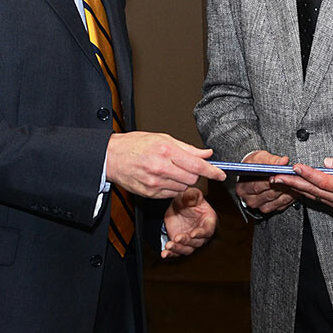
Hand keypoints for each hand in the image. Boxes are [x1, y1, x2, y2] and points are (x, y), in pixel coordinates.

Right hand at [106, 132, 225, 198]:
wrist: (111, 157)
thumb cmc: (135, 145)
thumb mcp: (163, 139)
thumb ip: (188, 148)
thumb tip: (206, 153)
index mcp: (165, 151)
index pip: (196, 164)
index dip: (212, 171)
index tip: (221, 174)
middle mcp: (161, 168)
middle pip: (192, 178)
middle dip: (195, 173)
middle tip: (188, 166)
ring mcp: (155, 183)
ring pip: (183, 187)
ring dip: (184, 180)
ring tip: (172, 169)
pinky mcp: (150, 193)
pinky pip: (171, 193)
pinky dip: (173, 187)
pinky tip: (165, 177)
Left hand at [161, 187, 217, 258]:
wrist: (177, 205)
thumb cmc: (188, 199)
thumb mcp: (190, 194)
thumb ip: (192, 195)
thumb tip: (191, 199)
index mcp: (208, 221)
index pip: (208, 231)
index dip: (201, 233)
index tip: (192, 234)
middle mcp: (201, 233)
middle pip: (197, 242)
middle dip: (187, 241)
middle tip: (177, 238)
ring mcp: (190, 240)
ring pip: (187, 249)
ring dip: (178, 249)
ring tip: (169, 246)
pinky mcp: (180, 244)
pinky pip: (177, 252)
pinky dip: (171, 254)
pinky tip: (164, 253)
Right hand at [234, 150, 296, 214]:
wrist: (254, 173)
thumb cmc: (255, 165)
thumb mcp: (259, 158)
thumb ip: (271, 160)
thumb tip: (283, 161)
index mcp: (243, 187)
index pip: (258, 185)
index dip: (271, 180)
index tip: (282, 173)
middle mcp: (250, 199)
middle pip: (270, 193)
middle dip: (284, 184)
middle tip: (294, 176)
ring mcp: (260, 206)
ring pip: (278, 199)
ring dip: (289, 190)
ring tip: (297, 181)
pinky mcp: (269, 209)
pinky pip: (282, 204)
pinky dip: (290, 196)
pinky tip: (295, 188)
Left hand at [271, 156, 332, 211]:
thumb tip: (327, 162)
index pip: (325, 182)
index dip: (309, 174)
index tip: (296, 166)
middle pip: (313, 190)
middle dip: (293, 183)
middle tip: (276, 176)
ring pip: (312, 195)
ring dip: (295, 187)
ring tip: (279, 180)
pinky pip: (317, 197)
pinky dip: (304, 190)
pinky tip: (294, 185)